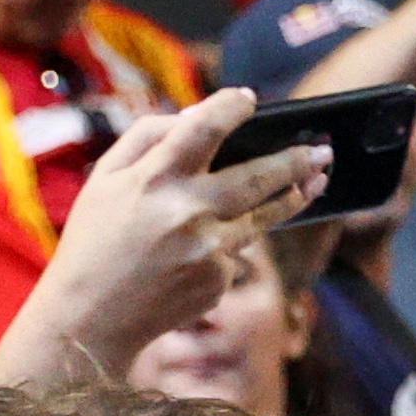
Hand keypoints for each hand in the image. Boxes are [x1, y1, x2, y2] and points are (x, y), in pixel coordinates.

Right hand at [0, 88, 325, 383]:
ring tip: (317, 182)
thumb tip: (194, 115)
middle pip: (257, 176)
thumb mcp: (104, 180)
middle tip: (324, 150)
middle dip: (295, 160)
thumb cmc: (95, 241)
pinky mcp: (218, 279)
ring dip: (295, 197)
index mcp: (152, 179)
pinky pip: (235, 250)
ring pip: (265, 217)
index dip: (230, 108)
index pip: (203, 128)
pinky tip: (213, 247)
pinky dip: (229, 243)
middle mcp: (186, 211)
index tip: (249, 99)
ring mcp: (208, 248)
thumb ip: (145, 139)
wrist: (92, 316)